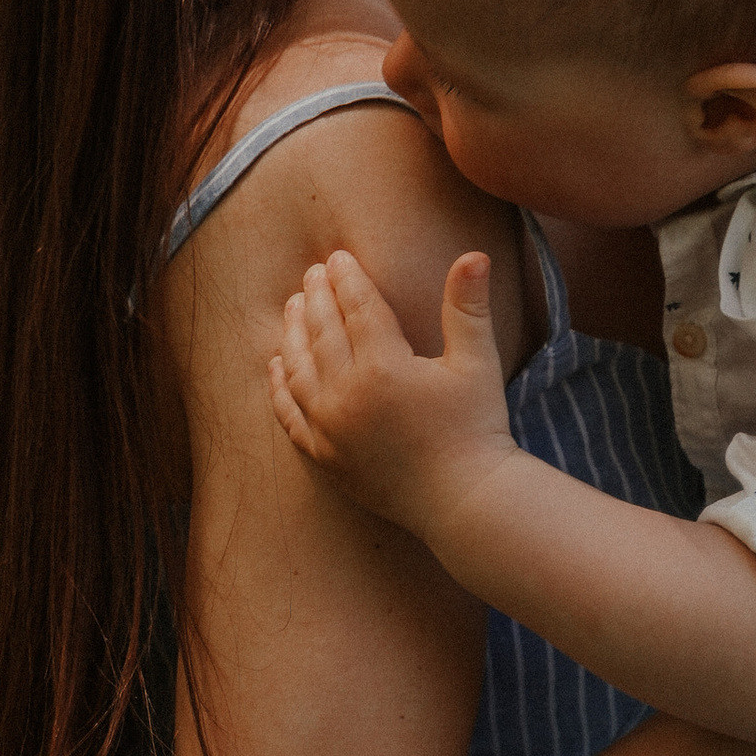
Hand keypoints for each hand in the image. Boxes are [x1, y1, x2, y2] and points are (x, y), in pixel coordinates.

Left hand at [268, 247, 514, 535]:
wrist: (464, 501)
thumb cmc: (477, 428)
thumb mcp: (477, 363)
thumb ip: (467, 307)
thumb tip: (475, 254)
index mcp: (384, 366)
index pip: (356, 308)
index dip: (347, 279)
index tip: (337, 257)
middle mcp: (346, 395)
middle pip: (321, 332)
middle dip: (316, 297)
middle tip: (312, 273)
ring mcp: (329, 429)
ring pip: (298, 368)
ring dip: (293, 333)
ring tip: (293, 307)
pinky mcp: (324, 457)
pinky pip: (289, 414)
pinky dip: (279, 386)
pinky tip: (277, 365)